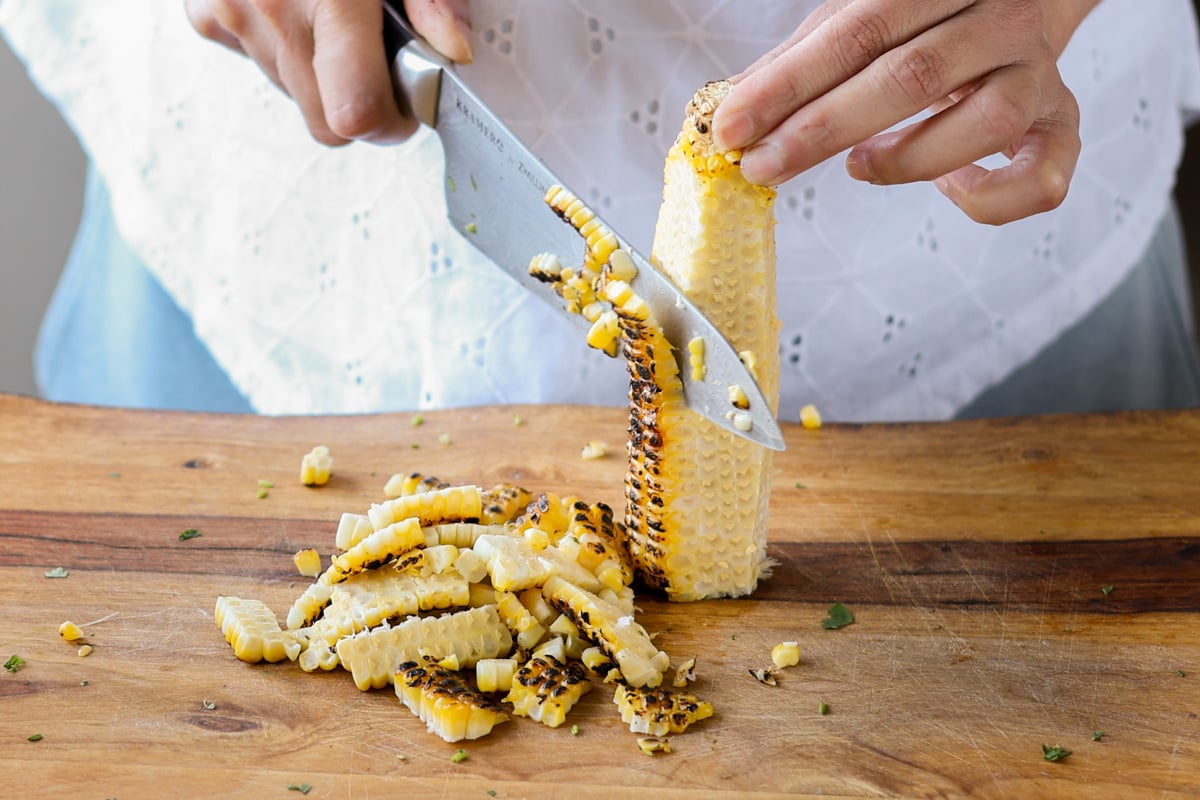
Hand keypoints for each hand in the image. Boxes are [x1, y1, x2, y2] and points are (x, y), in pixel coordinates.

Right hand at [184, 0, 472, 145]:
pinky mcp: (204, 13)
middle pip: (326, 120)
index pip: (353, 113)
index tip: (406, 105)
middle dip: (361, 101)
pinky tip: (297, 5)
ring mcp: (231, 15)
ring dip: (322, 72)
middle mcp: (271, 12)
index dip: (388, 122)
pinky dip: (282, 46)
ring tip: (336, 14)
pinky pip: (255, 61)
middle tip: (381, 54)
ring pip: (293, 94)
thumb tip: (454, 48)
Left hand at [712, 0, 1099, 224]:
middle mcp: (999, 19)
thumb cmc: (925, 15)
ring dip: (907, 158)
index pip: (855, 30)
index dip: (786, 84)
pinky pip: (1042, 175)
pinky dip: (991, 199)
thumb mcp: (864, 14)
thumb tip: (731, 104)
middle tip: (764, 167)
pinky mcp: (1061, 122)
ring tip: (859, 167)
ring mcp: (1037, 72)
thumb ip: (804, 56)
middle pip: (912, 76)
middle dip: (822, 130)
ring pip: (984, 121)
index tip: (731, 126)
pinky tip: (949, 190)